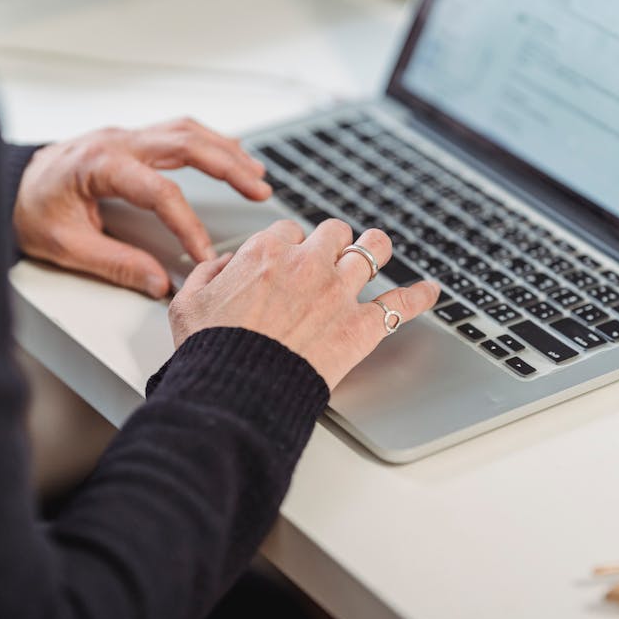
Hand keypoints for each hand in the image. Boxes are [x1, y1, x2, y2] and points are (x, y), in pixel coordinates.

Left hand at [13, 117, 271, 297]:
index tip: (203, 254)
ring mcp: (125, 136)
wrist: (7, 184)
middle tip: (260, 191)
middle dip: (228, 167)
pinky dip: (209, 141)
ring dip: (225, 150)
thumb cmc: (30, 210)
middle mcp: (116, 142)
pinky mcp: (130, 140)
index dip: (187, 225)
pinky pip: (177, 130)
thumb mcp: (65, 247)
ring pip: (186, 130)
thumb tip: (159, 283)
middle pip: (186, 143)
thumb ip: (116, 265)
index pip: (159, 192)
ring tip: (256, 173)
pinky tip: (229, 153)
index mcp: (99, 164)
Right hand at [168, 219, 440, 389]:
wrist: (238, 387)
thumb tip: (223, 264)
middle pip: (334, 232)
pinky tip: (431, 291)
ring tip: (379, 248)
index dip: (291, 244)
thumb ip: (207, 273)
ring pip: (372, 251)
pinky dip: (419, 296)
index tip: (290, 257)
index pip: (289, 231)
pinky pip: (401, 305)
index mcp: (268, 252)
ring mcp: (339, 293)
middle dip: (334, 240)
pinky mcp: (361, 327)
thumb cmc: (211, 348)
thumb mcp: (188, 302)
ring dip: (376, 248)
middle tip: (333, 252)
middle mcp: (309, 264)